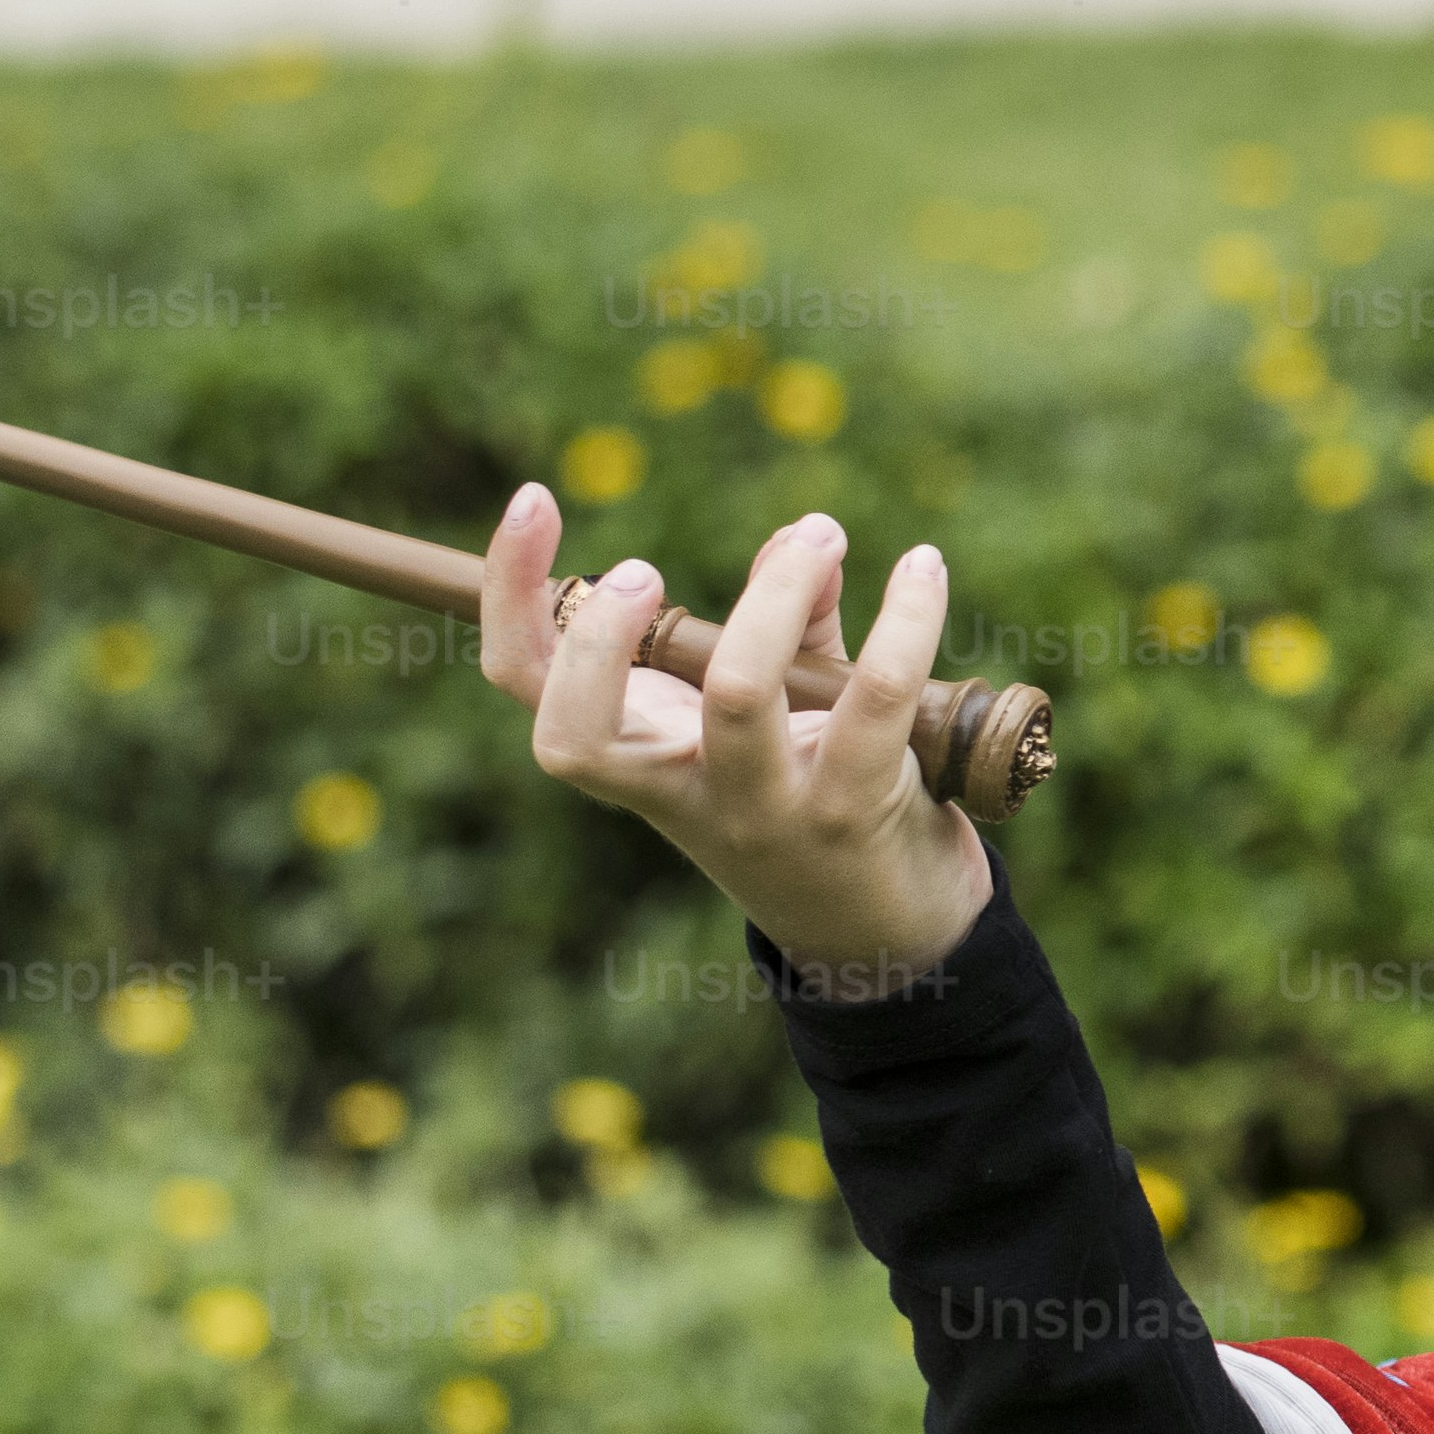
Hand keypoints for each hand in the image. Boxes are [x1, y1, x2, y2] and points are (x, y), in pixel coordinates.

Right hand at [476, 482, 994, 981]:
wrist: (888, 933)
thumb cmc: (817, 804)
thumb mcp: (776, 721)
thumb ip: (784, 628)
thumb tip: (798, 539)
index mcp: (637, 752)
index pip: (528, 682)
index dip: (509, 596)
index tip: (533, 500)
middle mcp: (681, 791)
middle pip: (586, 726)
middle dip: (604, 633)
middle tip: (646, 565)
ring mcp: (761, 810)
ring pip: (737, 701)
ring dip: (772, 600)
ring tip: (820, 533)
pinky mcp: (851, 813)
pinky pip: (875, 702)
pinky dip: (905, 621)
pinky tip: (923, 567)